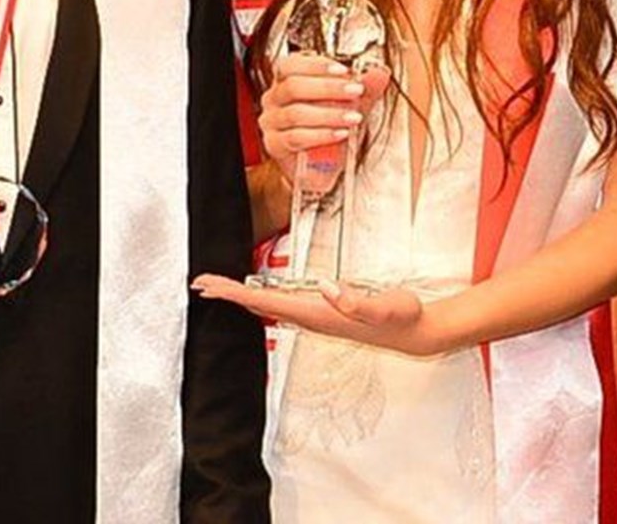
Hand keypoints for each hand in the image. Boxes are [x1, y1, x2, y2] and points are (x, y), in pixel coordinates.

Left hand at [191, 273, 439, 355]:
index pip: (268, 302)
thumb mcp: (388, 306)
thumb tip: (326, 288)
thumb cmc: (402, 316)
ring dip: (242, 297)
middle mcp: (312, 319)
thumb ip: (359, 301)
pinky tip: (254, 296)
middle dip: (229, 294)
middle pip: (261, 305)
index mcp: (319, 314)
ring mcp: (317, 318)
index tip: (212, 285)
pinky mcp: (323, 313)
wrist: (417, 332)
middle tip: (199, 283)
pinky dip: (261, 297)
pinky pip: (282, 305)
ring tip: (218, 287)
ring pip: (269, 306)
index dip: (237, 293)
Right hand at [259, 53, 390, 180]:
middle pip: (294, 86)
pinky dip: (321, 135)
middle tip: (355, 91)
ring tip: (353, 117)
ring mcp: (272, 123)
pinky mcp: (275, 145)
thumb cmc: (328, 130)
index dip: (315, 65)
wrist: (320, 168)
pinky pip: (296, 137)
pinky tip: (339, 134)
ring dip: (329, 114)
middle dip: (328, 87)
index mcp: (287, 81)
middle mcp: (275, 99)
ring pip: (296, 113)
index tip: (344, 70)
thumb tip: (380, 73)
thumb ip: (364, 89)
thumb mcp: (349, 106)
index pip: (290, 64)